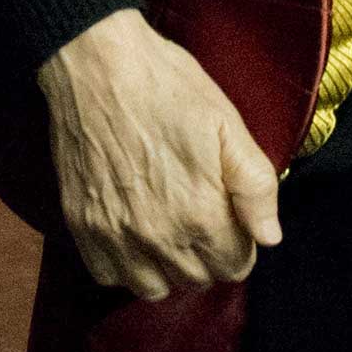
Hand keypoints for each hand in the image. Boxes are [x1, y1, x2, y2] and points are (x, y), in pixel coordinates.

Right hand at [37, 8, 280, 300]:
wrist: (97, 64)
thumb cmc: (168, 87)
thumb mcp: (227, 125)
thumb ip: (255, 187)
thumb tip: (270, 237)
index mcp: (200, 214)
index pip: (235, 267)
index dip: (240, 241)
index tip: (230, 215)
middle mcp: (157, 237)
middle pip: (197, 280)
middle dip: (207, 255)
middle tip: (201, 214)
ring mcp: (114, 234)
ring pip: (153, 288)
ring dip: (167, 267)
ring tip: (170, 228)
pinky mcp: (81, 225)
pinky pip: (108, 275)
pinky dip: (124, 264)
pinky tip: (134, 231)